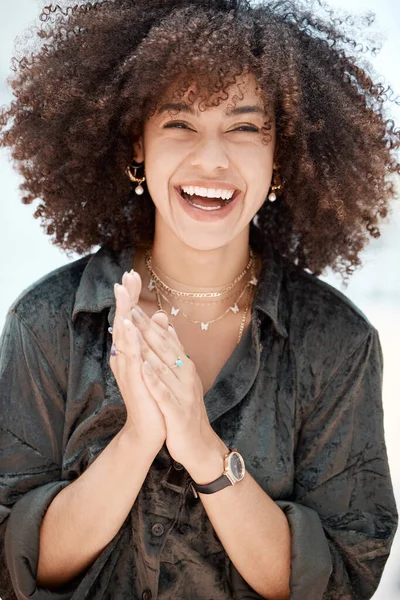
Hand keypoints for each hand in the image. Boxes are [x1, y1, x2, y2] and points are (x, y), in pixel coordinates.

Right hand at [110, 270, 166, 451]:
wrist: (152, 426)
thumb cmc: (154, 394)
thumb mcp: (156, 363)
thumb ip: (155, 339)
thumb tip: (161, 317)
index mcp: (132, 351)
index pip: (130, 318)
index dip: (131, 297)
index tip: (132, 275)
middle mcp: (126, 357)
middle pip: (123, 321)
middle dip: (125, 298)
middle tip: (125, 276)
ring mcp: (128, 369)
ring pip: (123, 336)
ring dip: (122, 313)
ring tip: (121, 291)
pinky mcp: (133, 381)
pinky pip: (130, 358)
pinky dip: (129, 341)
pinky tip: (128, 326)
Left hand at [127, 292, 219, 468]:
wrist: (198, 443)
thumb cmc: (184, 407)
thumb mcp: (179, 375)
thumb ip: (172, 348)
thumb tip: (164, 321)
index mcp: (183, 365)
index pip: (163, 339)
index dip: (147, 321)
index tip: (131, 302)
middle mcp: (184, 373)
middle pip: (163, 346)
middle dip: (146, 326)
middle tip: (130, 306)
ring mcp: (182, 391)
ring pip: (163, 365)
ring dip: (148, 346)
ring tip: (133, 330)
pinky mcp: (177, 411)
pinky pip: (165, 393)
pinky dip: (155, 379)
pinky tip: (144, 367)